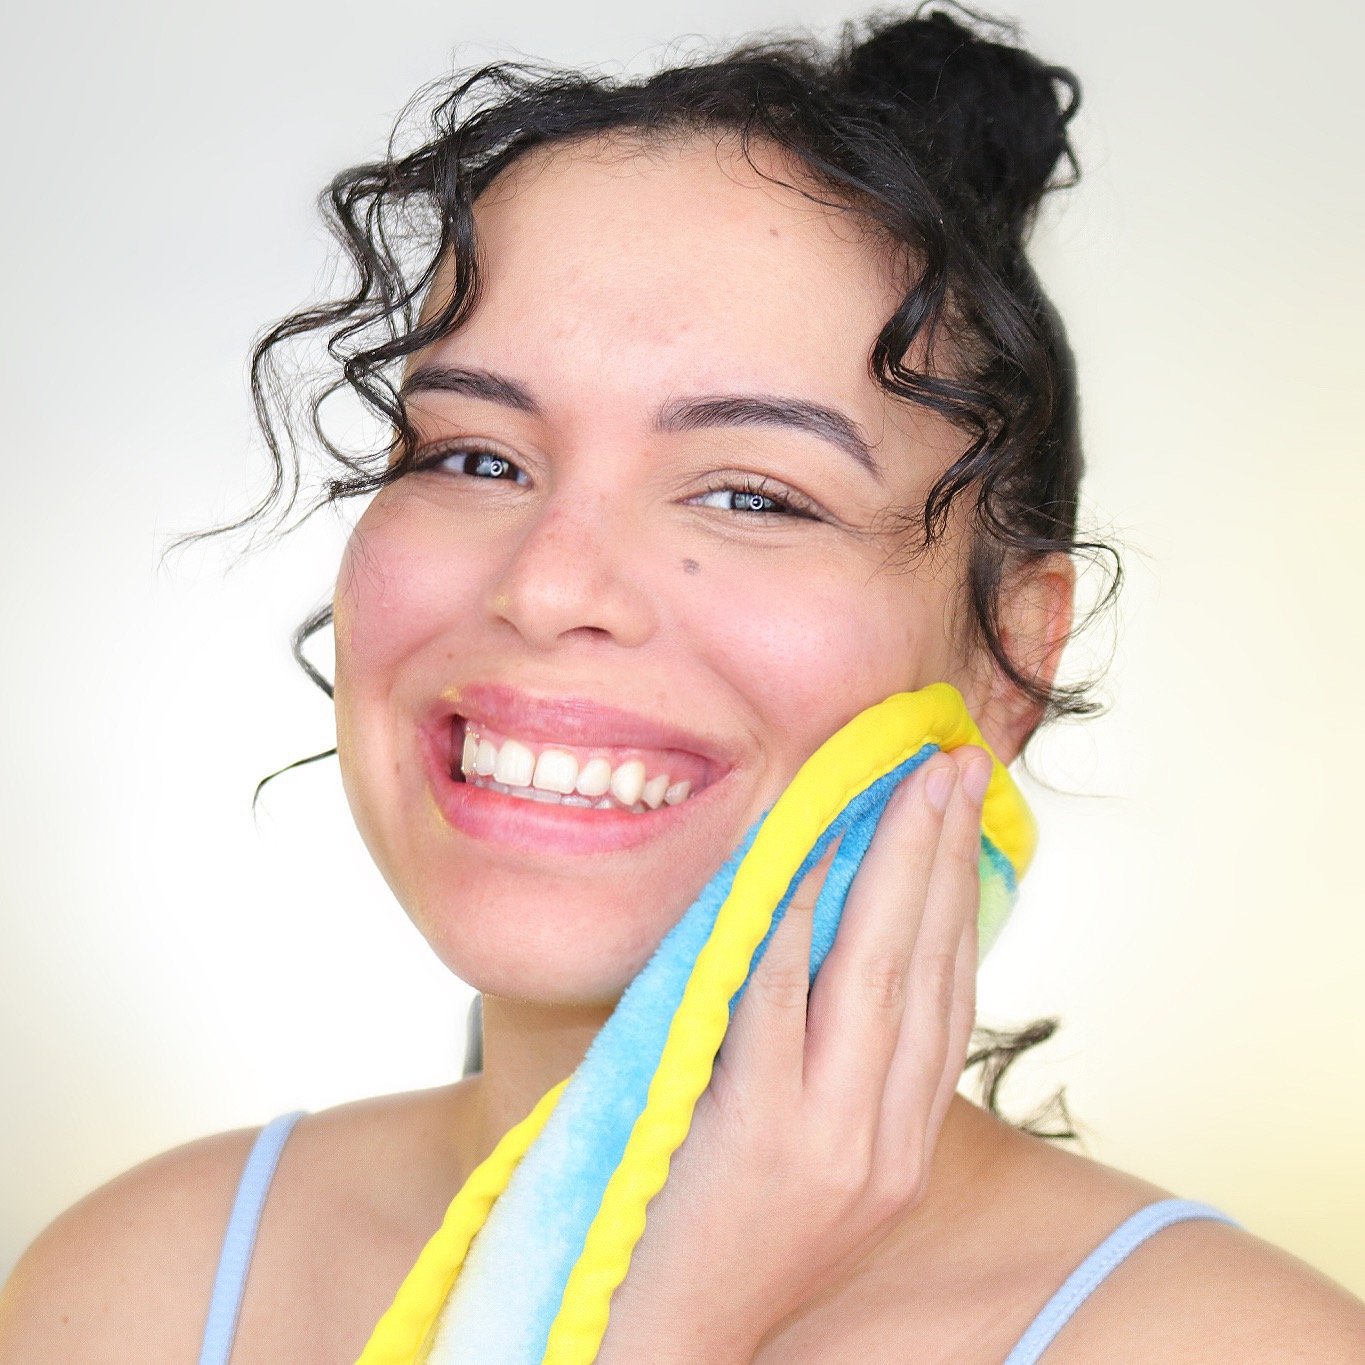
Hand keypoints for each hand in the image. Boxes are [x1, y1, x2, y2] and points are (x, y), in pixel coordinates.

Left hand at [593, 744, 992, 1362]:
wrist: (659, 1342)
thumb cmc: (717, 1237)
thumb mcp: (809, 1163)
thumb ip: (833, 1070)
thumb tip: (830, 949)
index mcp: (903, 1144)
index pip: (952, 997)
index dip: (962, 897)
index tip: (964, 818)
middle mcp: (889, 1142)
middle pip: (932, 968)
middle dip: (946, 855)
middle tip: (953, 766)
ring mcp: (838, 1141)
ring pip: (882, 971)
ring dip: (897, 864)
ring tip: (909, 784)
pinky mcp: (772, 1137)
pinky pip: (788, 1000)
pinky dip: (803, 917)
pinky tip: (812, 850)